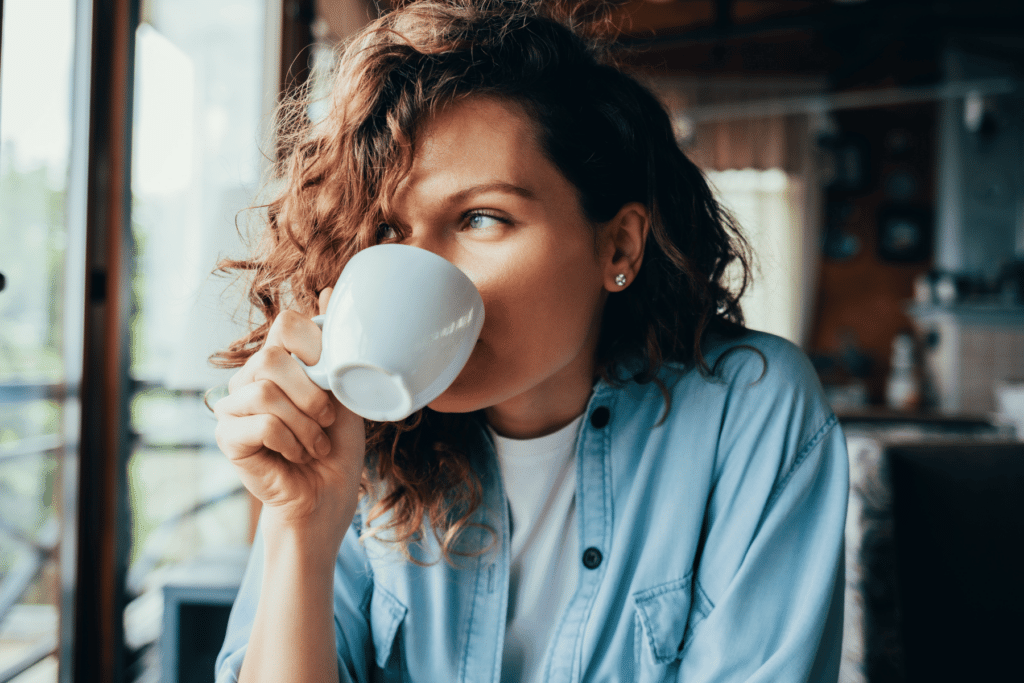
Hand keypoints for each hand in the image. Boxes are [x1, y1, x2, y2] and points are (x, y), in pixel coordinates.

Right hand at [214, 289, 364, 540]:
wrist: (327, 496)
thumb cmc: (338, 446)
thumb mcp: (346, 390)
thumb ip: (335, 348)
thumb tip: (330, 291)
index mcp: (278, 361)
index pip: (286, 324)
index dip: (316, 348)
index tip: (333, 381)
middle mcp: (250, 377)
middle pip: (272, 356)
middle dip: (311, 393)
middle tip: (327, 420)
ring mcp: (233, 405)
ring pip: (266, 391)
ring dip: (304, 424)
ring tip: (315, 444)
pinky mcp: (227, 436)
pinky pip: (260, 422)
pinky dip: (291, 441)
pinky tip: (298, 455)